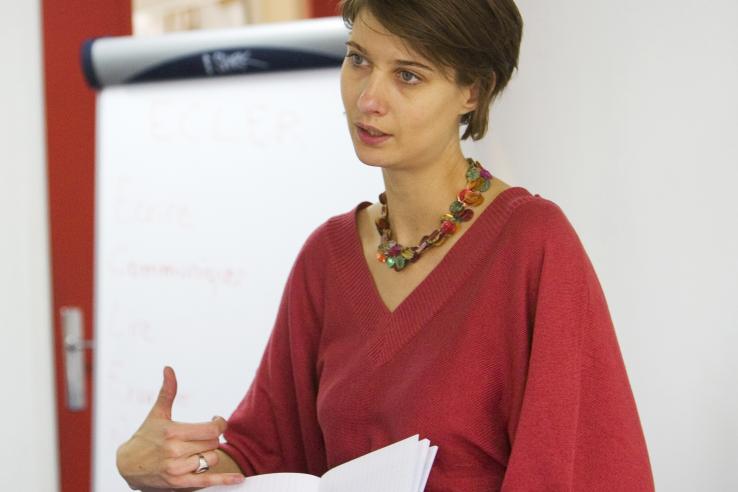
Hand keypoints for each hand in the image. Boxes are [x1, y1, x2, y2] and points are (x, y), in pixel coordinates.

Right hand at [116, 367, 244, 489]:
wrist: (127, 466)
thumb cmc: (145, 436)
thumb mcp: (157, 414)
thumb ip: (167, 392)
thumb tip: (169, 368)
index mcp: (173, 432)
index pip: (211, 429)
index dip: (220, 424)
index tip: (216, 421)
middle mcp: (175, 452)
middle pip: (213, 443)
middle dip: (211, 438)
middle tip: (203, 436)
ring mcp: (177, 469)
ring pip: (211, 459)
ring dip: (210, 454)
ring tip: (198, 450)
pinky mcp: (179, 483)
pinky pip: (207, 481)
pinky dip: (224, 480)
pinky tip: (239, 479)